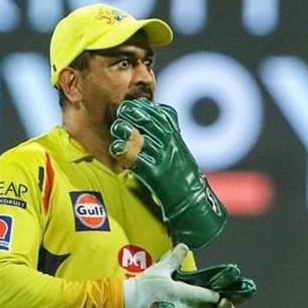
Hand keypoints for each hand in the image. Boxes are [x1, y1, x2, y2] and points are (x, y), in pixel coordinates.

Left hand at [109, 98, 226, 248]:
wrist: (192, 203)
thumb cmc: (182, 176)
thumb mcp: (178, 150)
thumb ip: (167, 132)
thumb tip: (152, 113)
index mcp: (177, 138)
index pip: (163, 114)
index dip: (145, 107)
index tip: (131, 104)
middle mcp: (172, 146)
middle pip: (152, 122)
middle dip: (135, 113)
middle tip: (121, 111)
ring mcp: (164, 160)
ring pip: (143, 138)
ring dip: (127, 130)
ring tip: (118, 128)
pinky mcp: (156, 176)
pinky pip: (138, 161)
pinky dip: (125, 153)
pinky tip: (116, 148)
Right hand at [124, 243, 219, 307]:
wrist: (127, 301)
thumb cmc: (144, 284)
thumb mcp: (160, 268)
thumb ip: (174, 258)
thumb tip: (184, 246)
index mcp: (181, 292)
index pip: (204, 296)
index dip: (212, 294)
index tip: (216, 292)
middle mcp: (180, 307)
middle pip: (198, 305)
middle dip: (199, 299)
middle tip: (197, 291)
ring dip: (189, 306)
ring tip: (184, 297)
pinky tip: (173, 304)